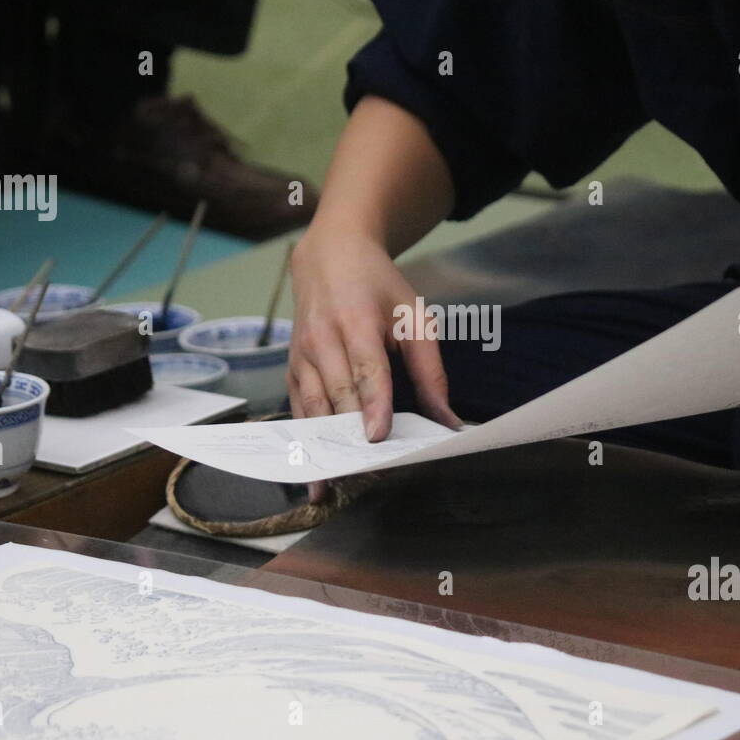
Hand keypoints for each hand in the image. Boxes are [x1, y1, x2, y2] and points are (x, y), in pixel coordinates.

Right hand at [287, 226, 462, 500]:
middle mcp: (322, 339)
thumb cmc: (378, 288)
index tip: (377, 437)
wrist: (328, 257)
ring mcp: (301, 356)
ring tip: (335, 482)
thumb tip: (448, 421)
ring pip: (312, 407)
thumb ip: (431, 371)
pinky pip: (298, 411)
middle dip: (351, 435)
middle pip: (337, 394)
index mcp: (357, 320)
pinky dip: (305, 442)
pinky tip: (313, 471)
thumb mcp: (414, 317)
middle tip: (371, 473)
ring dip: (323, 446)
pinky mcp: (291, 370)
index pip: (366, 368)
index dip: (372, 403)